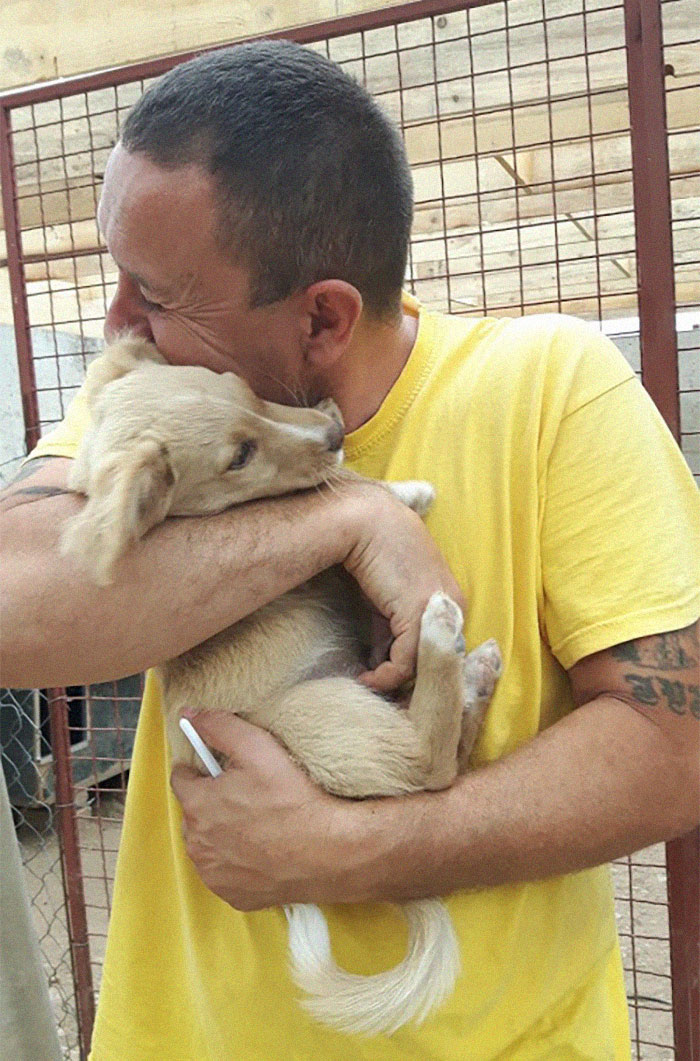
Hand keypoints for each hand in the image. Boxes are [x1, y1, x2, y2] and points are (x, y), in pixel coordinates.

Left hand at [169, 711, 351, 909]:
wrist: (327, 852)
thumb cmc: (292, 799)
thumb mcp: (258, 748)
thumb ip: (219, 726)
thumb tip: (189, 715)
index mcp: (197, 805)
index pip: (182, 779)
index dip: (202, 770)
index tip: (224, 770)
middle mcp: (196, 843)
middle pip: (194, 812)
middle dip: (212, 802)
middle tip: (248, 795)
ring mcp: (213, 873)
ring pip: (207, 844)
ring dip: (221, 833)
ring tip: (257, 823)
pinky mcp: (231, 895)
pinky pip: (225, 872)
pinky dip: (236, 862)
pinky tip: (261, 850)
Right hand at [341, 484, 464, 692]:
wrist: (366, 521)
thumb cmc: (373, 553)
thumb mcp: (386, 599)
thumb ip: (390, 630)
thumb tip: (381, 664)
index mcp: (451, 602)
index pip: (441, 649)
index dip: (416, 670)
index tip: (388, 681)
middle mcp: (454, 607)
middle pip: (438, 661)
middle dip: (410, 682)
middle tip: (382, 694)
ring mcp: (439, 611)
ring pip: (423, 667)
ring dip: (395, 683)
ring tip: (369, 686)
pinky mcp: (418, 614)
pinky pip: (404, 663)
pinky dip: (384, 677)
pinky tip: (365, 677)